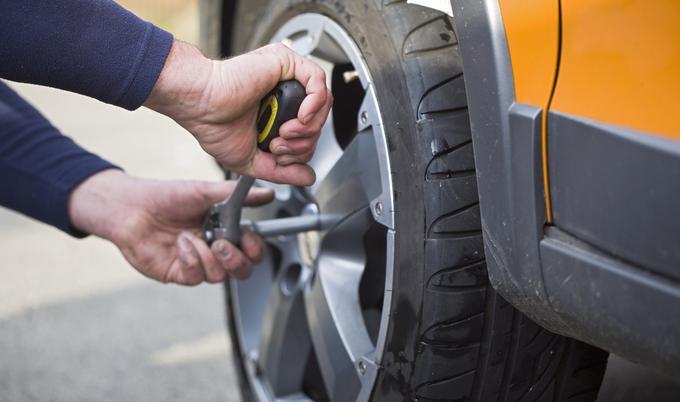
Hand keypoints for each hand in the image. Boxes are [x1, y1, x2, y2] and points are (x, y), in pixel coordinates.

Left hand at [68, 169, 273, 284]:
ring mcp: (197, 263)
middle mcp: (214, 248)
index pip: (251, 249)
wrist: (130, 208)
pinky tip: (180, 244)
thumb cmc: (166, 197)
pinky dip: (191, 259)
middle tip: (222, 244)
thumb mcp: (205, 191)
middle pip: (242, 269)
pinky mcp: (179, 273)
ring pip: (220, 276)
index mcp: (225, 229)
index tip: (249, 238)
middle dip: (237, 260)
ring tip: (192, 237)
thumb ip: (237, 195)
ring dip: (208, 257)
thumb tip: (267, 192)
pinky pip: (196, 277)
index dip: (255, 248)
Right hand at [145, 41, 332, 185]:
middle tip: (279, 146)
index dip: (302, 149)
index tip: (278, 154)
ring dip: (308, 127)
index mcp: (278, 111)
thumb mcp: (254, 160)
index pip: (310, 131)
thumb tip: (309, 178)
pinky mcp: (285, 62)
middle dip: (305, 142)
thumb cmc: (214, 125)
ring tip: (284, 133)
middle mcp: (284, 92)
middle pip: (319, 119)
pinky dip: (315, 104)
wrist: (200, 106)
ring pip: (323, 102)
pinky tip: (299, 117)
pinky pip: (318, 81)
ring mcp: (286, 76)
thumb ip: (283, 171)